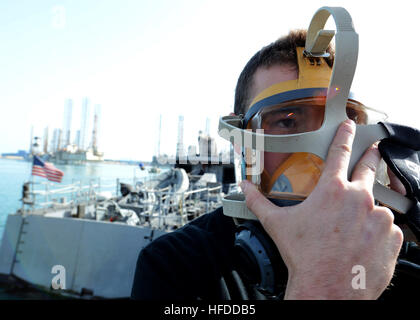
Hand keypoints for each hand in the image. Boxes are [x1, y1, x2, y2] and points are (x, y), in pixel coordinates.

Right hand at [240, 119, 403, 299]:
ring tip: (352, 226)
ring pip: (377, 204)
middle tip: (372, 149)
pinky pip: (388, 227)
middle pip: (368, 167)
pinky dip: (377, 230)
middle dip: (370, 156)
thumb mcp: (277, 224)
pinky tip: (362, 241)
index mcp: (333, 190)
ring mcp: (379, 218)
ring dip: (368, 208)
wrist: (328, 289)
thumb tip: (244, 188)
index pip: (341, 151)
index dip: (346, 134)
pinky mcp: (392, 237)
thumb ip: (258, 201)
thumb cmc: (304, 256)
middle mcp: (360, 199)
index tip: (351, 125)